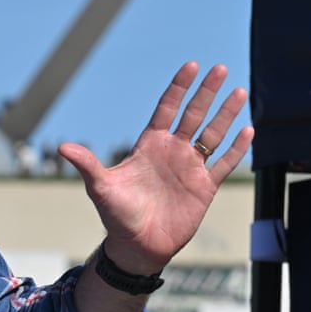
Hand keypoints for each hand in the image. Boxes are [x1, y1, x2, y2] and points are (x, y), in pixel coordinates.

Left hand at [59, 62, 253, 274]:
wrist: (138, 245)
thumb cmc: (117, 215)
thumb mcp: (100, 187)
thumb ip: (87, 164)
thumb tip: (61, 147)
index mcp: (149, 145)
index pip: (167, 108)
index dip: (179, 87)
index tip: (191, 65)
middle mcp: (172, 151)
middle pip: (193, 114)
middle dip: (206, 92)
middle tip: (219, 68)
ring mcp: (190, 168)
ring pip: (213, 135)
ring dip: (226, 114)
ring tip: (239, 91)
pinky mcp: (204, 187)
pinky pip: (224, 164)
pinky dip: (237, 149)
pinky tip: (248, 130)